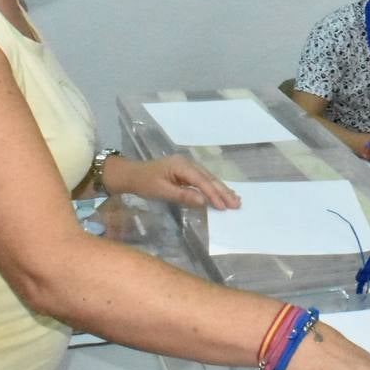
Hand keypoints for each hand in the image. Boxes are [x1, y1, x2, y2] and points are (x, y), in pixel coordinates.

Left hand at [110, 154, 240, 209]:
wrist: (132, 174)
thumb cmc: (145, 183)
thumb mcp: (162, 191)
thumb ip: (183, 196)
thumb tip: (203, 201)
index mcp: (182, 165)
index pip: (202, 181)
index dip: (213, 194)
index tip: (223, 206)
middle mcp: (188, 163)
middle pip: (209, 179)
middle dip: (223, 192)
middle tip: (236, 204)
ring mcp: (189, 166)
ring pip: (209, 179)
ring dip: (222, 190)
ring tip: (235, 200)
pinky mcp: (187, 172)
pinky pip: (204, 180)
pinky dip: (214, 188)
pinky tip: (223, 193)